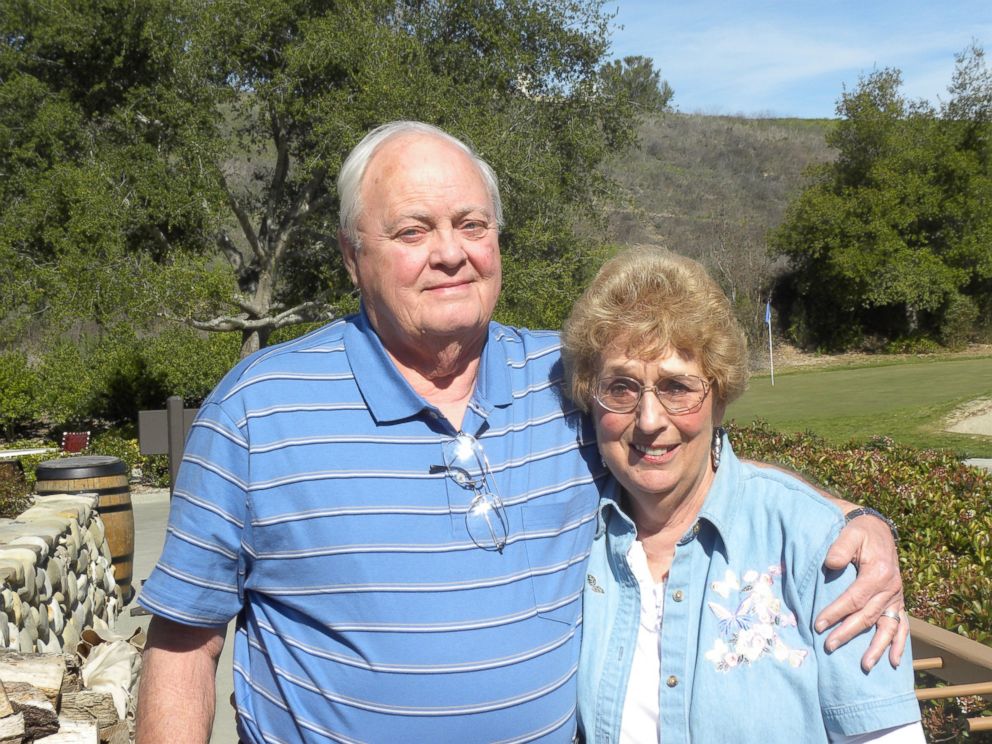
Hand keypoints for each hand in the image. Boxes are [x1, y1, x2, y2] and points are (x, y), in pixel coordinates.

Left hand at [814, 513, 906, 670]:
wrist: (877, 529)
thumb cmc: (859, 533)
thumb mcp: (849, 533)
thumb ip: (840, 547)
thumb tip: (831, 564)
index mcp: (878, 573)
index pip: (854, 599)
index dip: (836, 612)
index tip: (819, 625)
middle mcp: (891, 588)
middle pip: (868, 616)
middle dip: (848, 633)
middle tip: (829, 646)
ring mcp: (896, 597)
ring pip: (887, 627)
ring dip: (877, 647)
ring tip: (865, 665)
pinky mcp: (897, 602)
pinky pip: (901, 626)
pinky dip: (898, 644)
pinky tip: (893, 661)